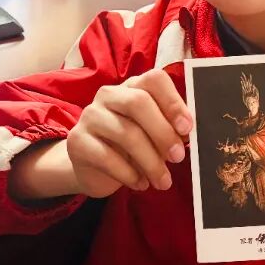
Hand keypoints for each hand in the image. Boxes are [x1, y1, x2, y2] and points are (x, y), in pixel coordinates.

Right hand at [66, 69, 193, 198]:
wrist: (94, 169)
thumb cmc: (132, 148)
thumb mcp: (153, 135)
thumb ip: (169, 130)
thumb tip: (187, 136)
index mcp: (133, 87)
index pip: (154, 79)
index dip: (173, 102)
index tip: (187, 128)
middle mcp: (109, 95)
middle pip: (138, 103)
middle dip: (163, 132)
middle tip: (178, 157)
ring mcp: (90, 116)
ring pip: (125, 133)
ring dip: (150, 161)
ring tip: (163, 181)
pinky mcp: (77, 141)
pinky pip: (106, 157)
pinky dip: (129, 174)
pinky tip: (141, 184)